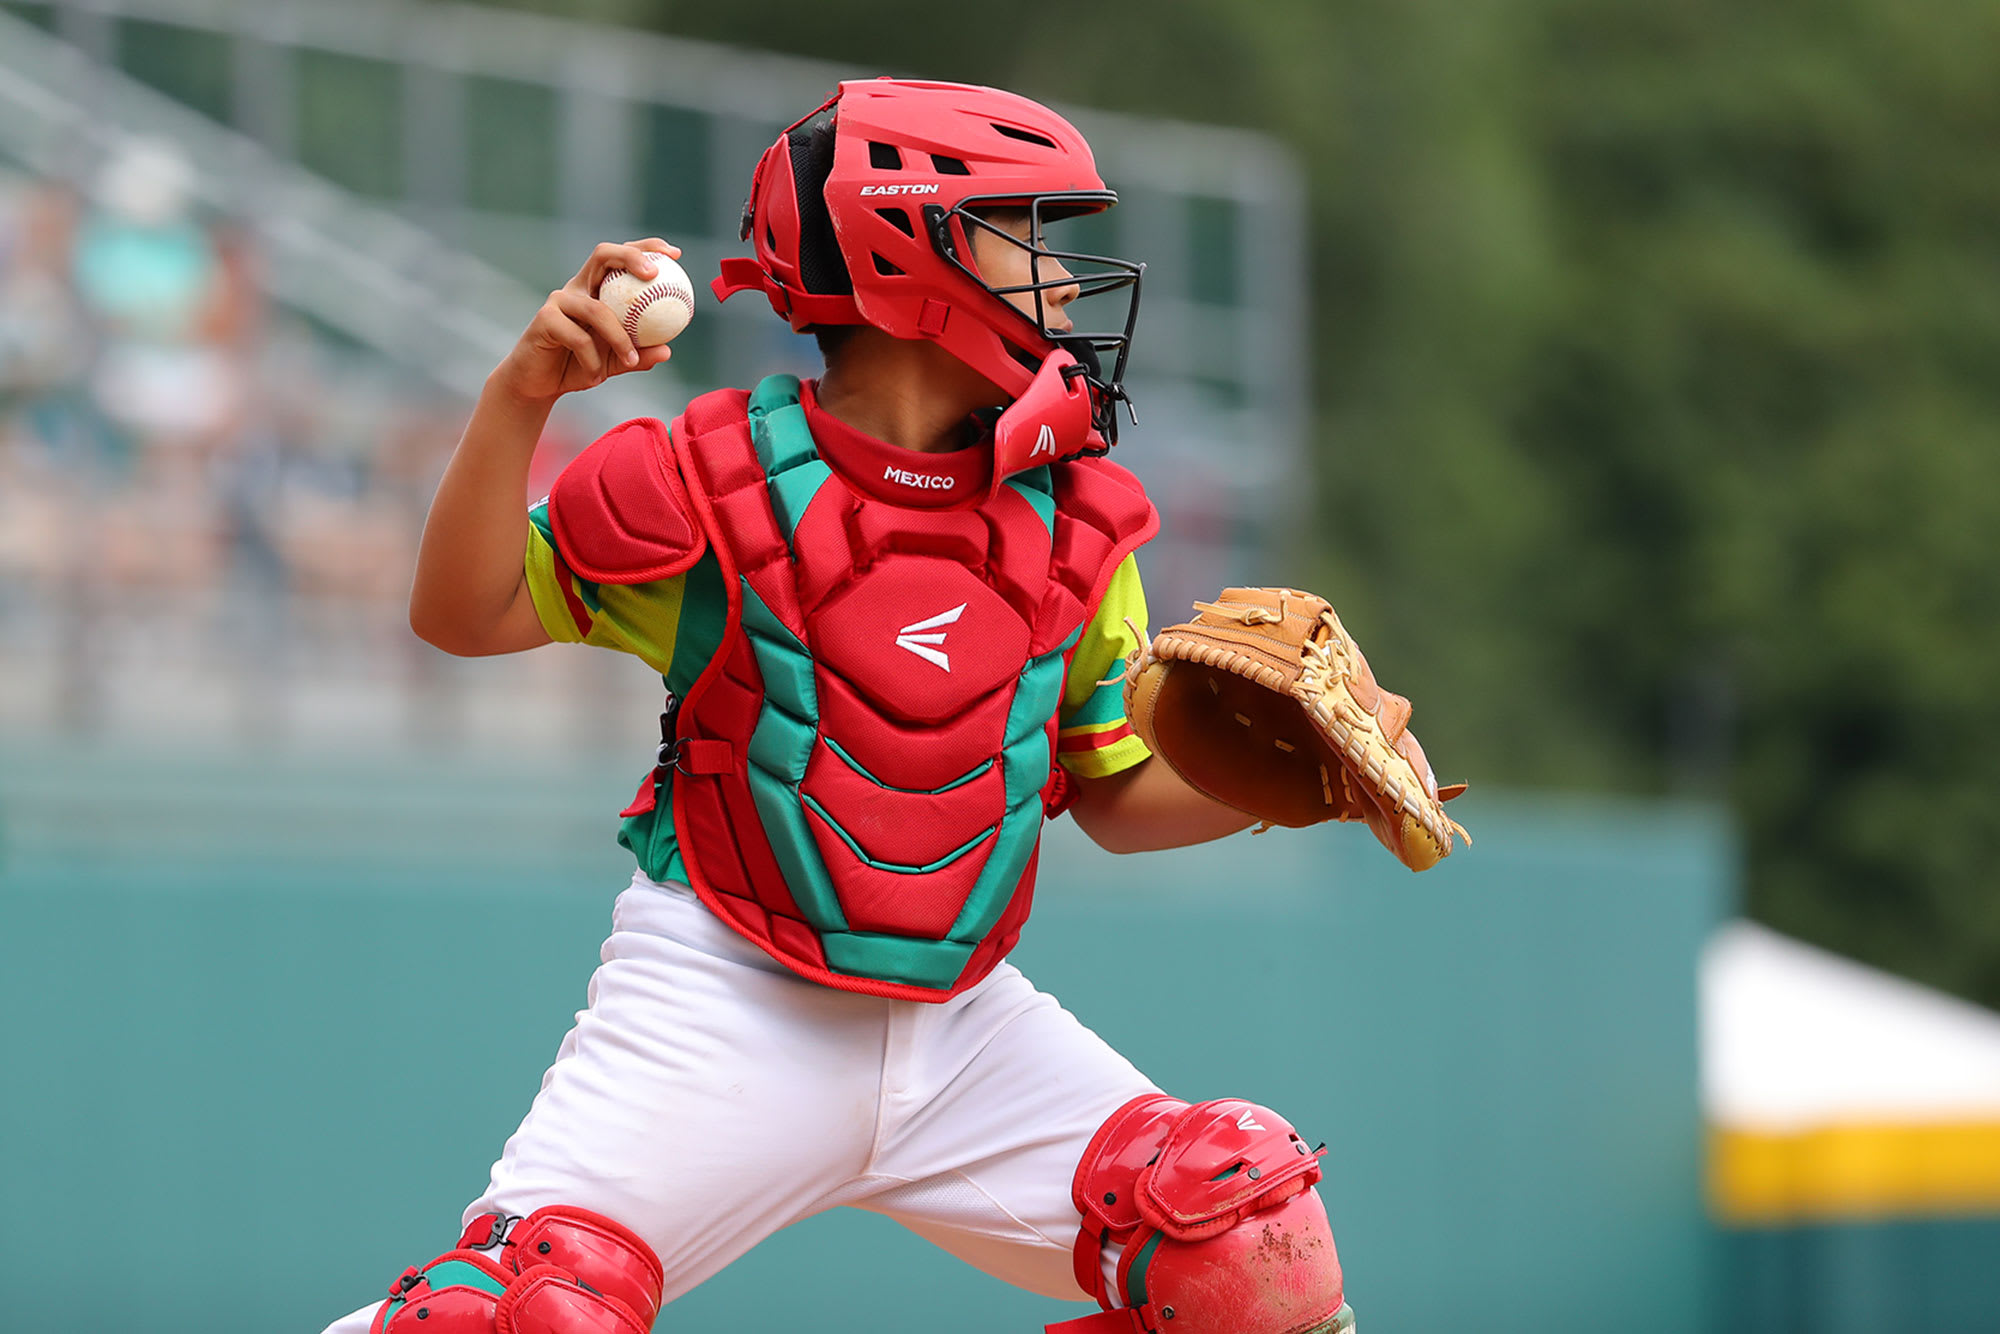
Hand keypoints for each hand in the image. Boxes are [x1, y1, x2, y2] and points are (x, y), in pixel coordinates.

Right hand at [491, 239, 681, 402]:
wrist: (540, 385)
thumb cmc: (579, 367)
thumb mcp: (615, 362)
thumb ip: (638, 356)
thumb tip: (667, 351)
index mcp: (597, 289)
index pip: (621, 257)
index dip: (646, 248)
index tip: (675, 254)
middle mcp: (578, 287)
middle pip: (602, 255)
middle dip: (630, 256)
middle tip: (653, 274)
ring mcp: (559, 300)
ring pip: (597, 309)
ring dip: (619, 338)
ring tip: (630, 361)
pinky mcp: (544, 319)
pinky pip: (578, 338)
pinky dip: (592, 360)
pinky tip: (598, 376)